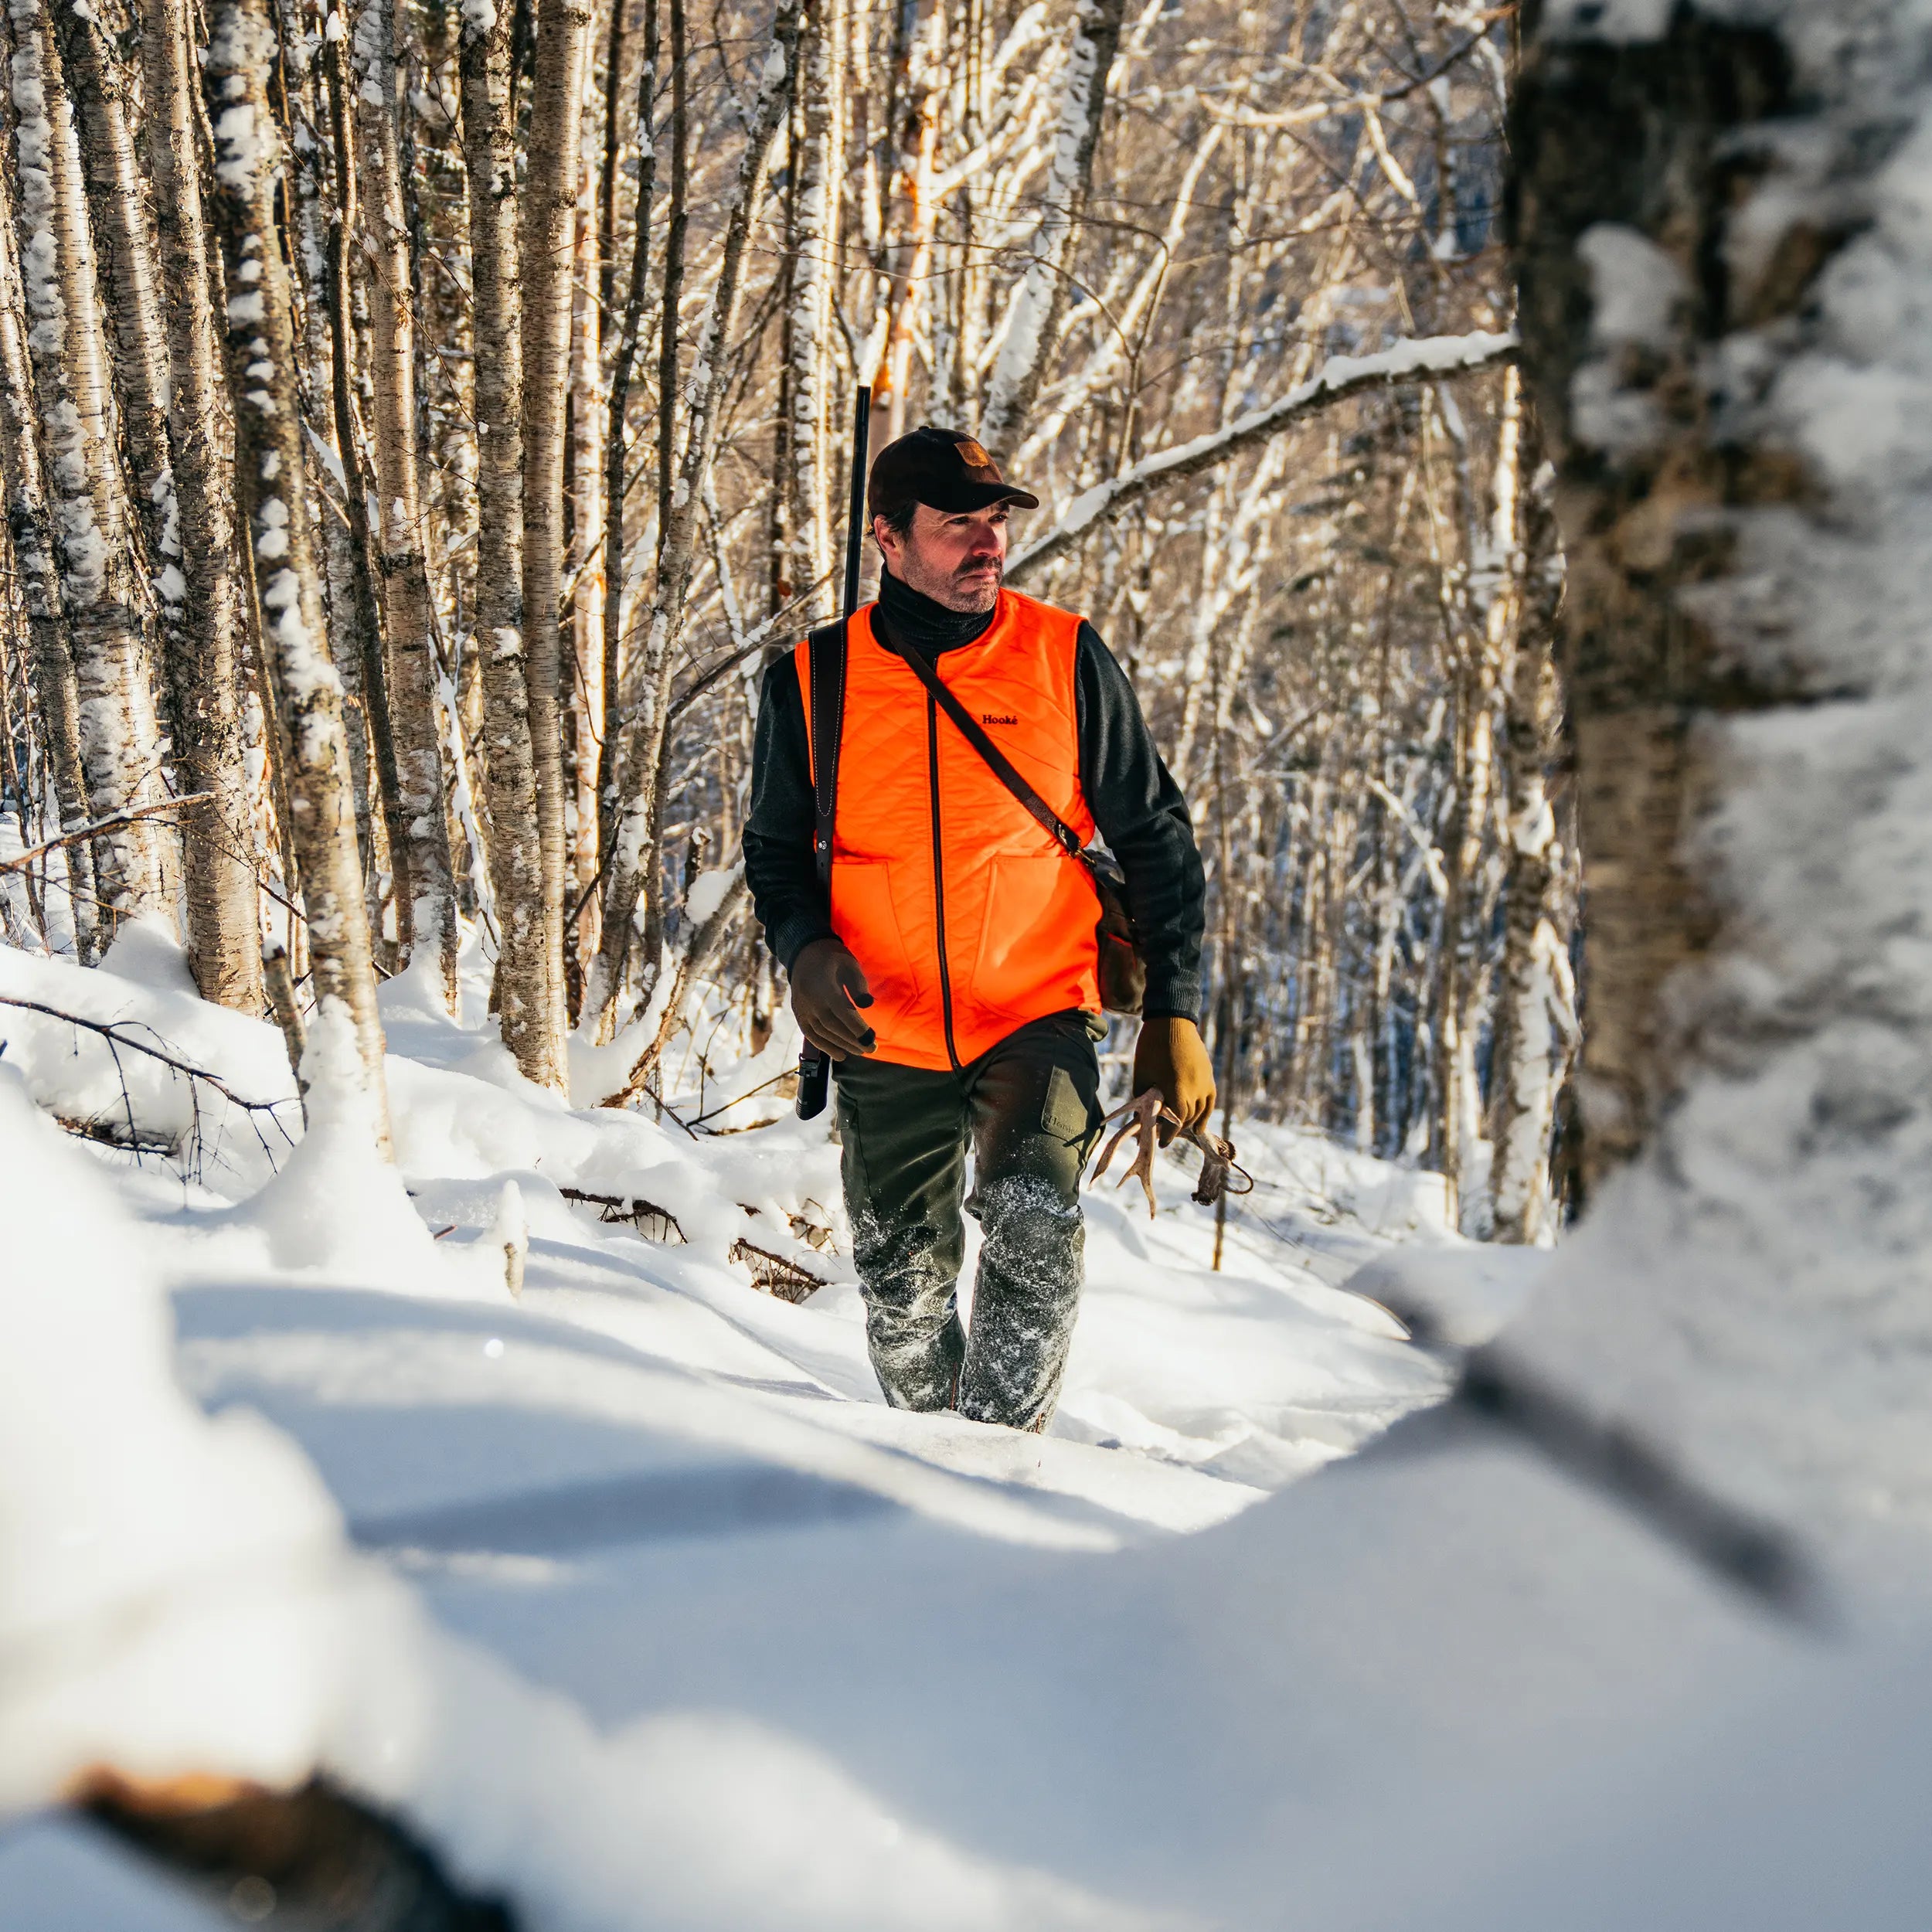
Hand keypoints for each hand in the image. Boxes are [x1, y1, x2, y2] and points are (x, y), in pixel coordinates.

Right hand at [790, 938, 876, 1059]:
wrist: (804, 951)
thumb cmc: (832, 957)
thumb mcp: (850, 964)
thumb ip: (858, 985)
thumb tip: (867, 1005)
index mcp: (825, 988)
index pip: (843, 1014)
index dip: (858, 1029)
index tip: (872, 1039)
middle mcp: (811, 1001)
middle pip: (833, 1027)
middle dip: (853, 1041)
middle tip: (871, 1048)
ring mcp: (802, 1008)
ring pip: (821, 1033)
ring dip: (841, 1045)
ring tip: (858, 1051)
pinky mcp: (798, 1012)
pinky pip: (810, 1034)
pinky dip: (824, 1046)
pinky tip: (839, 1054)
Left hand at [1131, 1016, 1215, 1144]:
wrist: (1172, 1021)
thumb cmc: (1151, 1049)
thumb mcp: (1141, 1077)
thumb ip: (1142, 1102)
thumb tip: (1140, 1122)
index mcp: (1177, 1091)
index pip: (1175, 1123)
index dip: (1167, 1135)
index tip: (1160, 1144)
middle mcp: (1195, 1090)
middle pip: (1187, 1120)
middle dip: (1175, 1130)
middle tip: (1163, 1135)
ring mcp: (1205, 1083)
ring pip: (1200, 1113)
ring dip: (1189, 1124)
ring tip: (1177, 1130)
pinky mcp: (1209, 1077)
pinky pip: (1210, 1102)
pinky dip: (1205, 1116)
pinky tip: (1199, 1128)